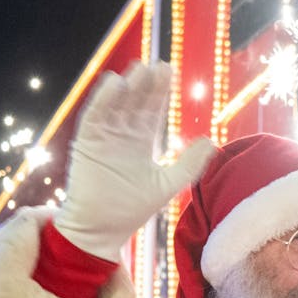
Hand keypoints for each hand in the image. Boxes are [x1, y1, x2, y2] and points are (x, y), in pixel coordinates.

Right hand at [54, 61, 217, 259]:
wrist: (101, 230)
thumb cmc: (132, 210)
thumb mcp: (167, 185)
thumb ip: (189, 164)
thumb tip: (211, 141)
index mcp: (140, 142)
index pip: (151, 109)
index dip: (160, 91)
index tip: (169, 71)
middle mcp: (121, 135)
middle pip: (135, 102)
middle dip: (146, 85)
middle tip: (160, 67)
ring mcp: (103, 137)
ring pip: (116, 105)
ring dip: (127, 87)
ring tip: (141, 70)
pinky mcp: (86, 143)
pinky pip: (94, 116)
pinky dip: (103, 100)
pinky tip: (114, 84)